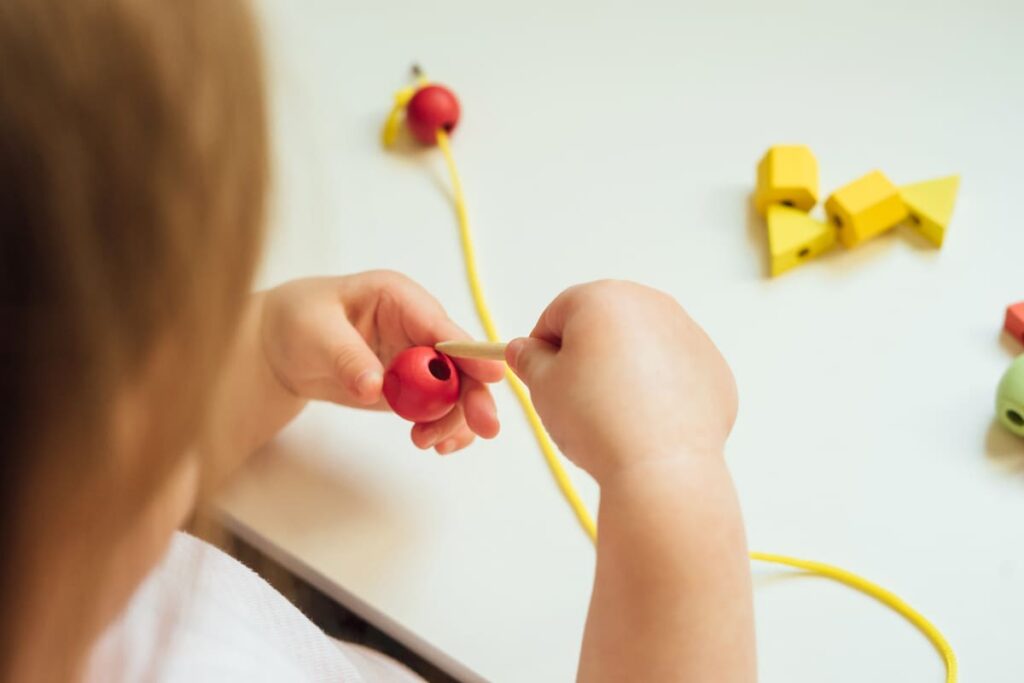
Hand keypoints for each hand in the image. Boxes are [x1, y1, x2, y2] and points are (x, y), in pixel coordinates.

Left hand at [260, 271, 503, 453]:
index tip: (493, 376)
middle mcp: (419, 327)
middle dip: (474, 394)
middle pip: (461, 362)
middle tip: (484, 427)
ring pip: (456, 390)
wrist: (282, 346)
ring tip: (426, 443)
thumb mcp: (315, 333)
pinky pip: (441, 407)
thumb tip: (375, 387)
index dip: (469, 351)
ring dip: (452, 419)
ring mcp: (420, 359)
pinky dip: (444, 426)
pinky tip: (437, 444)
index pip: (442, 326)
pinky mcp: (414, 386)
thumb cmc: (298, 322)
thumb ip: (348, 358)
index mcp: (400, 299)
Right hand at [506, 280, 736, 481]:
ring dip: (624, 369)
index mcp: (604, 298)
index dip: (543, 347)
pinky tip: (647, 422)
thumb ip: (528, 359)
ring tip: (614, 414)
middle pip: (604, 323)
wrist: (660, 466)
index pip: (559, 313)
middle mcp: (652, 304)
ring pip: (642, 346)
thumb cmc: (597, 420)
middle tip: (577, 398)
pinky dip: (659, 389)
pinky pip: (674, 371)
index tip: (543, 376)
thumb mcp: (543, 386)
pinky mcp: (713, 367)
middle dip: (587, 354)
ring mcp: (689, 334)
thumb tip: (525, 350)